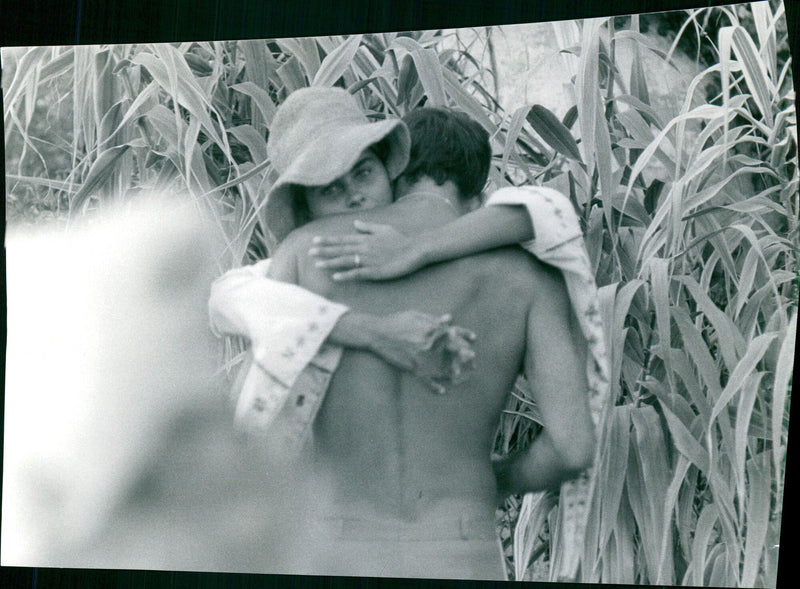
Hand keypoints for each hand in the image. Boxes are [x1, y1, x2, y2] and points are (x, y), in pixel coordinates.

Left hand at [309, 220, 424, 280]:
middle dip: (324, 251)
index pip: (342, 239)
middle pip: (340, 249)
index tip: (314, 241)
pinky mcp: (376, 271)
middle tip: (309, 253)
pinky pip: (358, 273)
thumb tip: (356, 223)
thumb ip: (368, 227)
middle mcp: (364, 247)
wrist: (416, 248)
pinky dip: (346, 275)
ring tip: (317, 264)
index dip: (328, 241)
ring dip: (331, 262)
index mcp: (365, 238)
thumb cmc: (402, 238)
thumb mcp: (384, 229)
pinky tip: (336, 277)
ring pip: (346, 260)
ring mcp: (369, 259)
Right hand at [368, 311, 475, 392]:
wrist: (377, 333)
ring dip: (454, 372)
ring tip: (462, 376)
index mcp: (431, 328)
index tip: (473, 340)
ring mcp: (421, 356)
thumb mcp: (416, 315)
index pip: (454, 333)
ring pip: (442, 367)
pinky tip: (442, 391)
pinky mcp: (412, 367)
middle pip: (453, 352)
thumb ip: (434, 319)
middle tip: (473, 362)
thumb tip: (450, 318)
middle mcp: (429, 343)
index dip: (465, 337)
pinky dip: (434, 386)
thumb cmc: (396, 322)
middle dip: (465, 356)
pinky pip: (425, 379)